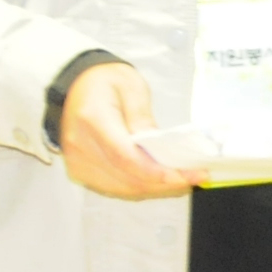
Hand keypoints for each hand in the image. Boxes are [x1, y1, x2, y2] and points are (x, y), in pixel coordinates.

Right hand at [57, 60, 205, 201]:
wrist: (76, 86)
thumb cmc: (106, 82)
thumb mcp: (131, 86)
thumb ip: (143, 117)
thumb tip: (157, 146)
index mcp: (93, 119)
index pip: (126, 157)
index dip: (157, 172)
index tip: (187, 175)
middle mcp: (80, 145)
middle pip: (126, 178)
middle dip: (164, 183)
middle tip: (195, 176)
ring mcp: (76, 161)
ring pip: (122, 188)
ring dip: (154, 189)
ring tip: (182, 179)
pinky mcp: (79, 170)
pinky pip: (113, 188)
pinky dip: (139, 187)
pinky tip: (159, 180)